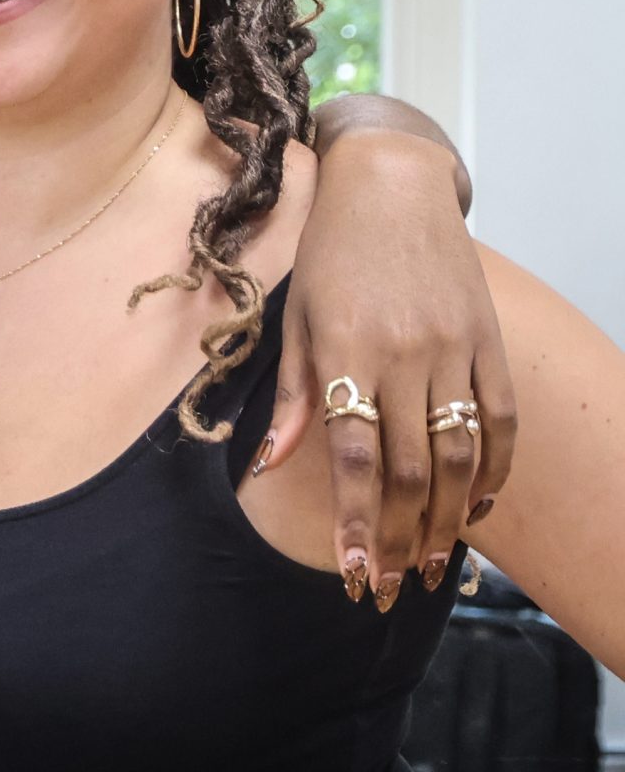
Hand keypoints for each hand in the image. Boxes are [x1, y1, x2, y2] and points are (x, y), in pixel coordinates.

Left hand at [261, 130, 515, 607]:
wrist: (390, 187)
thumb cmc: (330, 256)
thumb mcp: (294, 320)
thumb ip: (291, 398)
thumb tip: (271, 467)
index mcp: (348, 352)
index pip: (358, 458)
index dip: (359, 522)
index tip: (355, 572)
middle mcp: (407, 356)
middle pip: (414, 470)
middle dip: (402, 537)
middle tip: (392, 585)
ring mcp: (455, 349)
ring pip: (462, 454)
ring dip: (450, 519)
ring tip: (434, 564)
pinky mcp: (489, 341)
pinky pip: (502, 419)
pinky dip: (494, 470)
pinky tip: (477, 506)